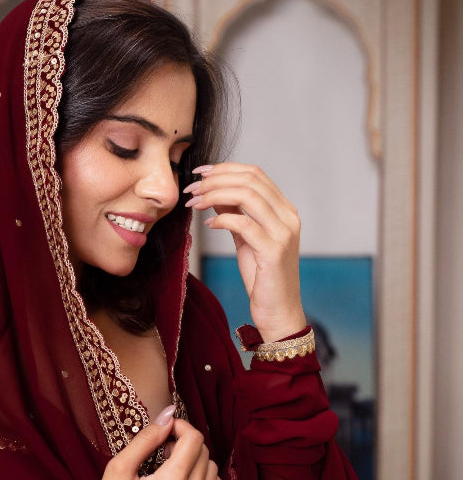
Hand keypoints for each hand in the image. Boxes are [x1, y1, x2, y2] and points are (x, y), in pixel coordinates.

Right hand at [86, 411, 230, 479]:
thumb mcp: (118, 469)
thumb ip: (145, 440)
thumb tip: (168, 417)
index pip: (193, 439)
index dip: (180, 427)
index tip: (166, 430)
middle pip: (204, 453)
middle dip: (186, 443)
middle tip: (164, 449)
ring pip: (213, 472)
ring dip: (197, 462)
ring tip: (174, 467)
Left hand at [184, 163, 304, 341]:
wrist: (279, 312)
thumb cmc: (263, 277)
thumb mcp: (246, 239)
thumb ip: (235, 213)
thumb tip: (214, 191)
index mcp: (285, 210)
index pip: (255, 174)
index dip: (225, 168)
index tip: (200, 173)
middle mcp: (289, 217)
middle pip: (250, 180)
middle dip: (215, 180)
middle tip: (191, 189)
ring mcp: (283, 233)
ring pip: (247, 196)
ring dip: (214, 195)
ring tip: (194, 203)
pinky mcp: (274, 251)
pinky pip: (243, 224)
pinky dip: (222, 219)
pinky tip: (208, 225)